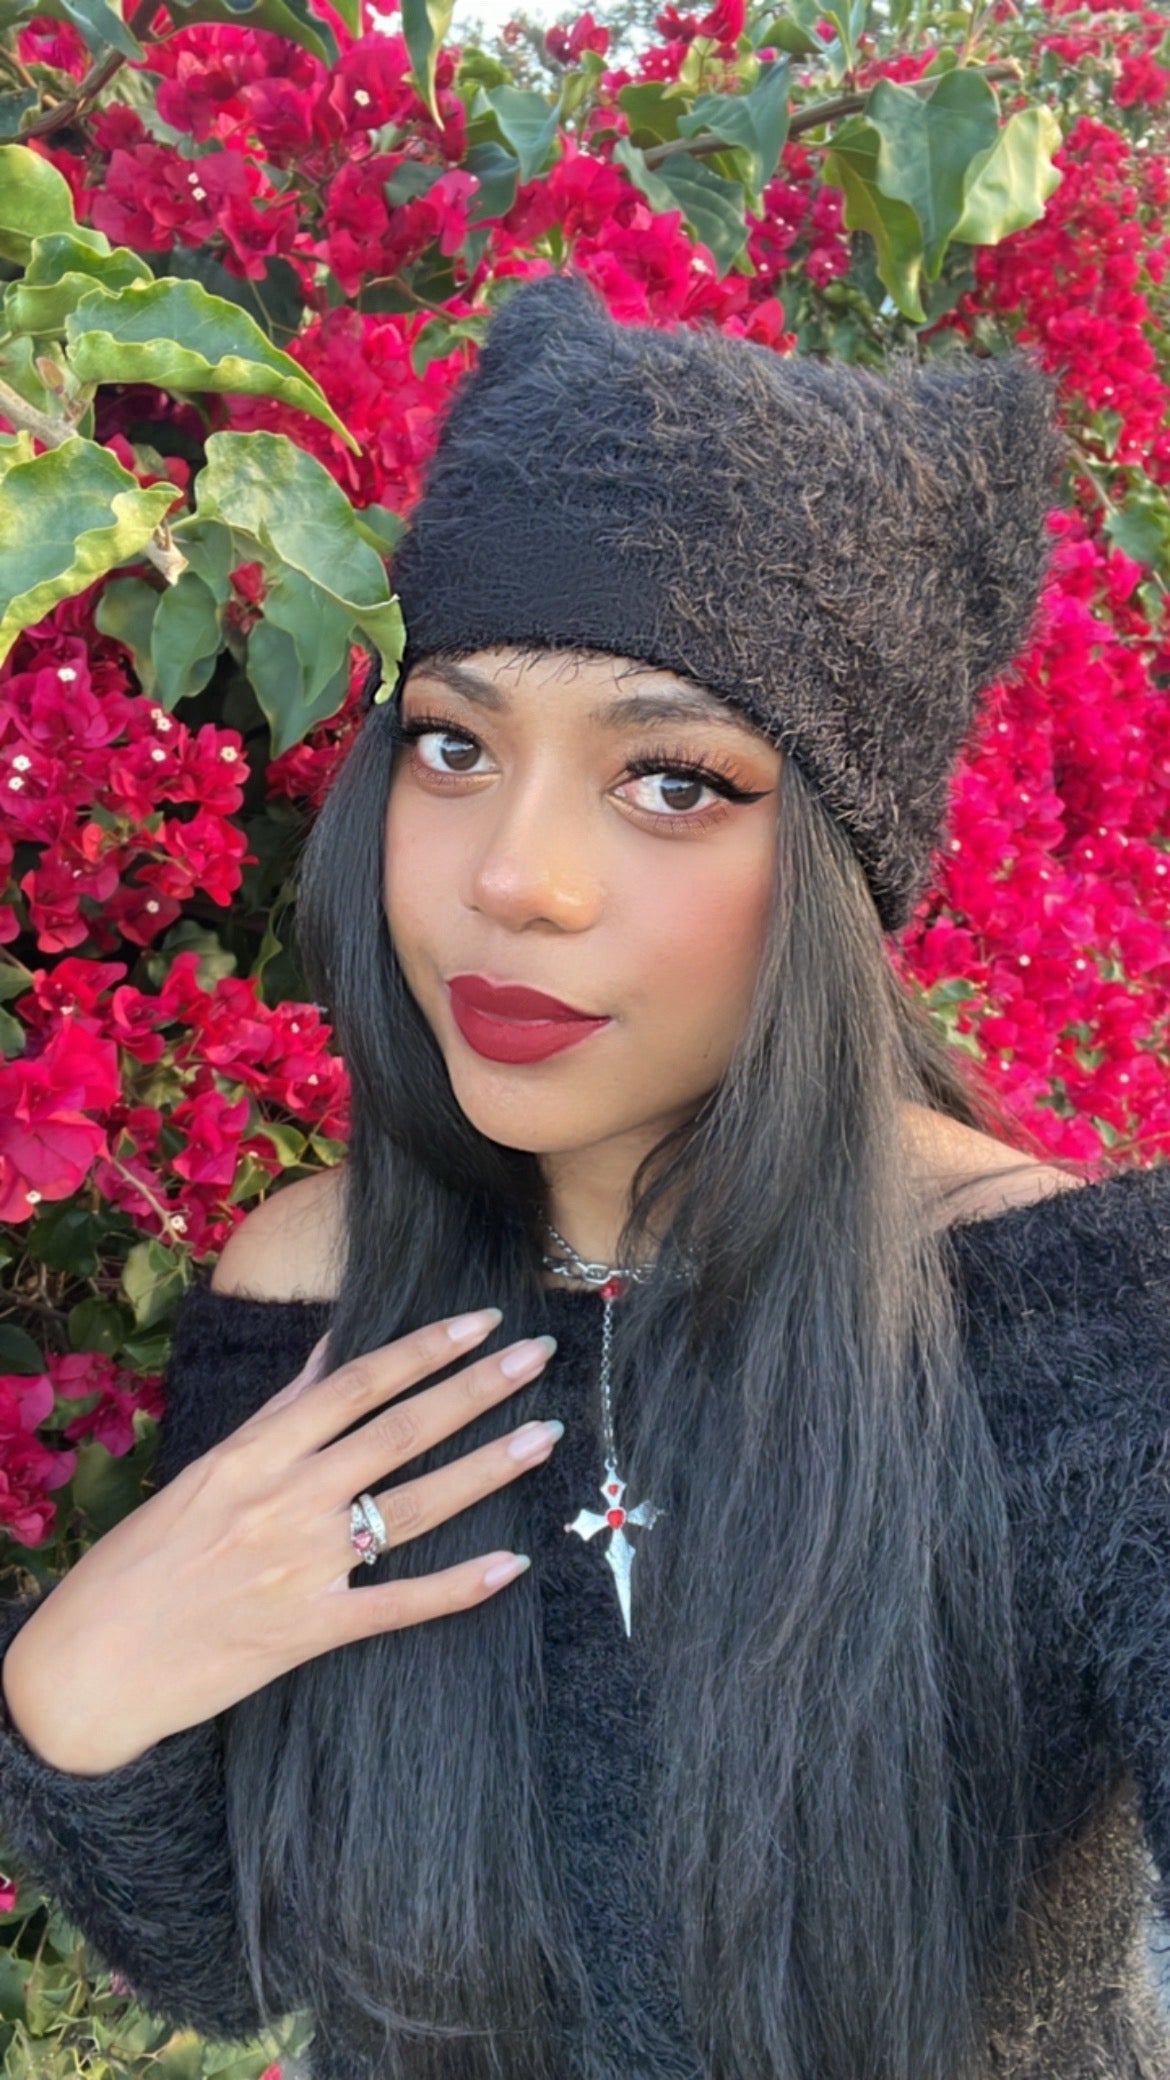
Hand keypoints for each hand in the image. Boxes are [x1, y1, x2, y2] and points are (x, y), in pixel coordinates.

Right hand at [1, 1310, 558, 1773]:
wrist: (91, 1666)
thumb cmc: (142, 1561)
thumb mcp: (205, 1470)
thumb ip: (278, 1412)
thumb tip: (333, 1348)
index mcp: (253, 1452)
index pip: (357, 1383)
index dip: (425, 1348)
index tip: (483, 1321)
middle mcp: (284, 1500)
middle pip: (400, 1431)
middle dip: (477, 1389)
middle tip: (540, 1357)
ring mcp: (302, 1566)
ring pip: (414, 1506)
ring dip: (487, 1469)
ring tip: (545, 1435)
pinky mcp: (310, 1631)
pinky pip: (401, 1604)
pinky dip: (459, 1585)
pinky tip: (512, 1563)